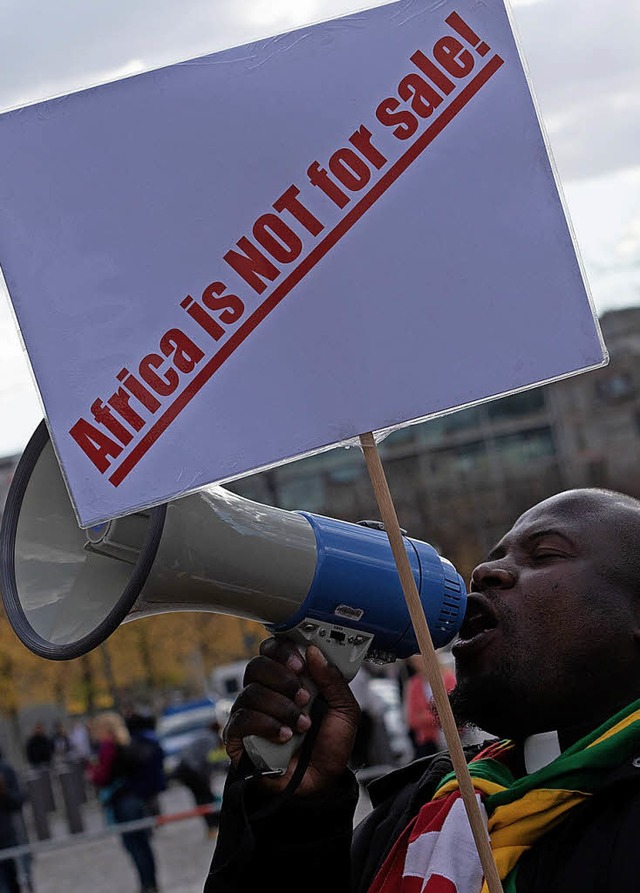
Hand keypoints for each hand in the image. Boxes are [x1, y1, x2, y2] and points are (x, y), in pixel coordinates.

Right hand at [223, 637, 359, 795]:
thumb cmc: (328, 746)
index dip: (282, 651)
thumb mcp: (344, 711)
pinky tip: (284, 736)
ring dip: (280, 707)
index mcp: (288, 679)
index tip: (300, 664)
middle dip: (282, 679)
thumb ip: (333, 680)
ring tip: (301, 725)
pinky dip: (266, 725)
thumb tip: (313, 652)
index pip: (273, 650)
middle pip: (257, 666)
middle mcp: (266, 691)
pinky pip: (242, 719)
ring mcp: (250, 712)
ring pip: (251, 692)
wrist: (320, 784)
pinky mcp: (238, 736)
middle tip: (302, 696)